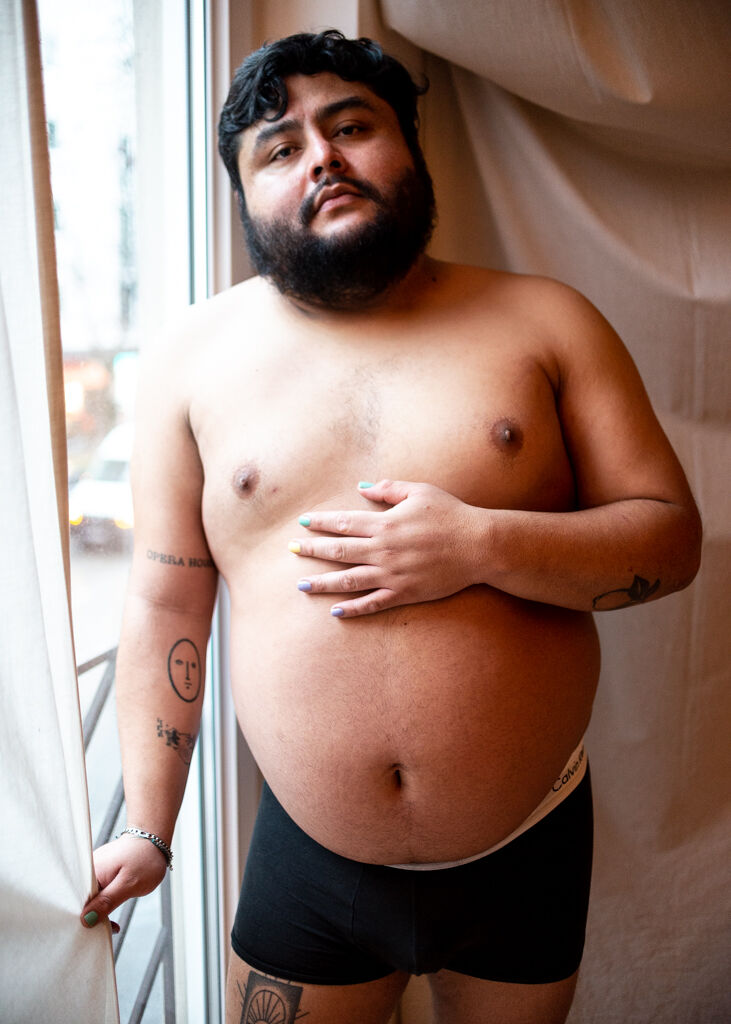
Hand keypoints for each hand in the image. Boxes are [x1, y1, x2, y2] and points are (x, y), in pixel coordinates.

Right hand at [80, 835, 167, 931]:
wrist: (153, 840)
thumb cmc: (144, 859)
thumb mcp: (128, 884)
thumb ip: (107, 901)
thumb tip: (85, 920)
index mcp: (90, 872)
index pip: (76, 902)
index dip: (82, 920)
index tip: (94, 933)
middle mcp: (87, 872)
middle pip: (81, 903)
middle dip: (90, 919)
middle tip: (108, 929)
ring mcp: (93, 873)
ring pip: (89, 901)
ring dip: (98, 914)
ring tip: (112, 925)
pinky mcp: (100, 876)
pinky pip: (96, 895)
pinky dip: (102, 906)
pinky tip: (111, 916)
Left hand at [290, 479, 480, 616]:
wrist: (479, 546)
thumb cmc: (451, 514)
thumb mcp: (420, 492)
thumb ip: (389, 489)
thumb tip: (362, 488)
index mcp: (385, 524)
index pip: (344, 523)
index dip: (321, 523)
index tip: (302, 523)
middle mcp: (384, 550)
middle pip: (338, 551)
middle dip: (311, 551)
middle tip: (291, 551)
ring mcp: (392, 575)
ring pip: (349, 580)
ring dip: (322, 583)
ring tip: (301, 586)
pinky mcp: (404, 593)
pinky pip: (373, 603)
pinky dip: (353, 609)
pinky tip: (335, 611)